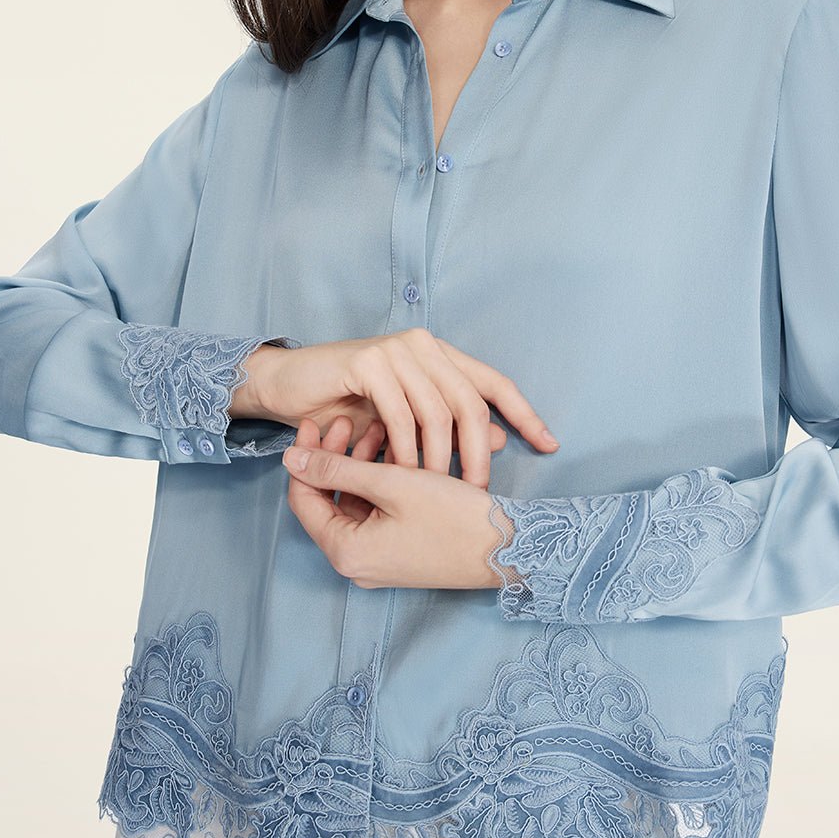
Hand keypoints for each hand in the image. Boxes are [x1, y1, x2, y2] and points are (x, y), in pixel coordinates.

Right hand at [242, 327, 559, 488]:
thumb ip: (448, 427)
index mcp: (440, 355)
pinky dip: (406, 449)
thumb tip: (502, 440)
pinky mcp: (369, 362)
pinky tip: (403, 474)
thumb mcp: (405, 421)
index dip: (525, 413)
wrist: (288, 386)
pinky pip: (401, 413)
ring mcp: (398, 350)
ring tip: (438, 491)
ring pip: (439, 410)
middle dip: (480, 452)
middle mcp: (424, 346)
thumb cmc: (347, 406)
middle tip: (478, 491)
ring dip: (440, 458)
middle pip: (472, 401)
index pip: (494, 382)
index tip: (550, 445)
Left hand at [283, 415, 503, 590]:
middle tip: (352, 421)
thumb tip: (290, 458)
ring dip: (362, 467)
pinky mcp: (398, 556)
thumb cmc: (452, 516)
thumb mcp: (392, 483)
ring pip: (355, 505)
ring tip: (382, 429)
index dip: (308, 455)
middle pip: (328, 501)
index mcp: (345, 551)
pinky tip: (398, 453)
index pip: (303, 498)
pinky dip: (381, 485)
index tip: (319, 421)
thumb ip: (336, 468)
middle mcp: (355, 564)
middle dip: (339, 458)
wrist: (508, 548)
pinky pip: (377, 516)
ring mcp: (377, 562)